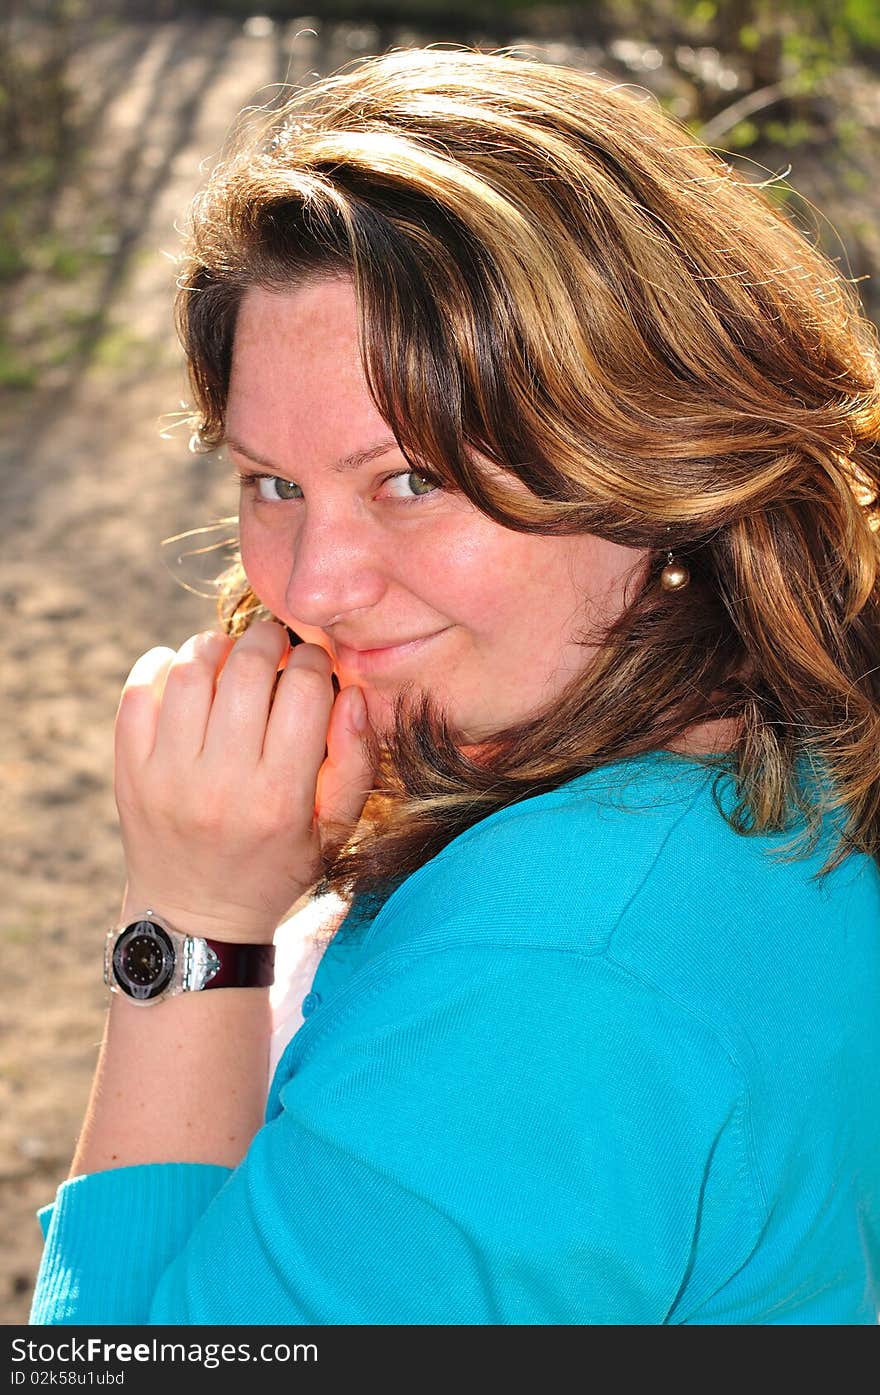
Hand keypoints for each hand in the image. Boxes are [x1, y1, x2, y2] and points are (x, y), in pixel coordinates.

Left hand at [113, 621, 374, 941]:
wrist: (196, 917)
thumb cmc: (277, 866)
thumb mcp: (334, 829)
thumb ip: (355, 761)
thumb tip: (351, 692)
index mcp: (280, 799)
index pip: (304, 690)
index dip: (314, 660)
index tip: (313, 663)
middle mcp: (221, 786)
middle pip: (247, 669)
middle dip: (267, 640)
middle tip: (273, 642)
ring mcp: (167, 778)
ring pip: (190, 671)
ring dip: (216, 646)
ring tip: (230, 655)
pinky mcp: (130, 773)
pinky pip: (138, 693)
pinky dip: (161, 665)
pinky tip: (184, 671)